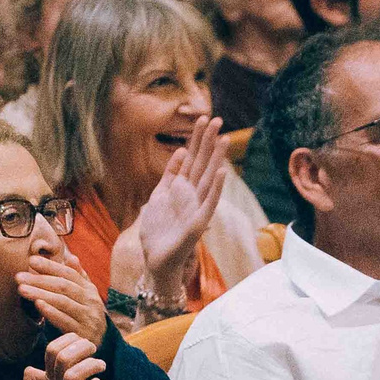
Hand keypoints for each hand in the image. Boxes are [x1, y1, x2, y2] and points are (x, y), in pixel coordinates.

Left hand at [16, 240, 106, 344]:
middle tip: (19, 277)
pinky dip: (51, 312)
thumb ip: (79, 278)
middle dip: (40, 280)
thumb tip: (71, 258)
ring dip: (41, 293)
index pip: (68, 274)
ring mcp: (87, 317)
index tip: (31, 260)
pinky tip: (38, 305)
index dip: (50, 266)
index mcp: (89, 289)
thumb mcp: (86, 296)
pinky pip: (65, 321)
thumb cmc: (86, 316)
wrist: (100, 344)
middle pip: (63, 286)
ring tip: (22, 289)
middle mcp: (90, 301)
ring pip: (62, 302)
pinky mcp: (82, 333)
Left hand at [133, 115, 226, 300]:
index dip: (197, 139)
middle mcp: (191, 195)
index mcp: (180, 188)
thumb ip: (168, 177)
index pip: (191, 158)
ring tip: (224, 139)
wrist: (156, 261)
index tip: (203, 118)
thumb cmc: (157, 233)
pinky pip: (210, 203)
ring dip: (217, 159)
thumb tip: (181, 152)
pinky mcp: (199, 223)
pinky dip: (217, 189)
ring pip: (209, 178)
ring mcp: (197, 207)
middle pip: (202, 163)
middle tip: (217, 119)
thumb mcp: (157, 198)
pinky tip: (223, 173)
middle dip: (208, 142)